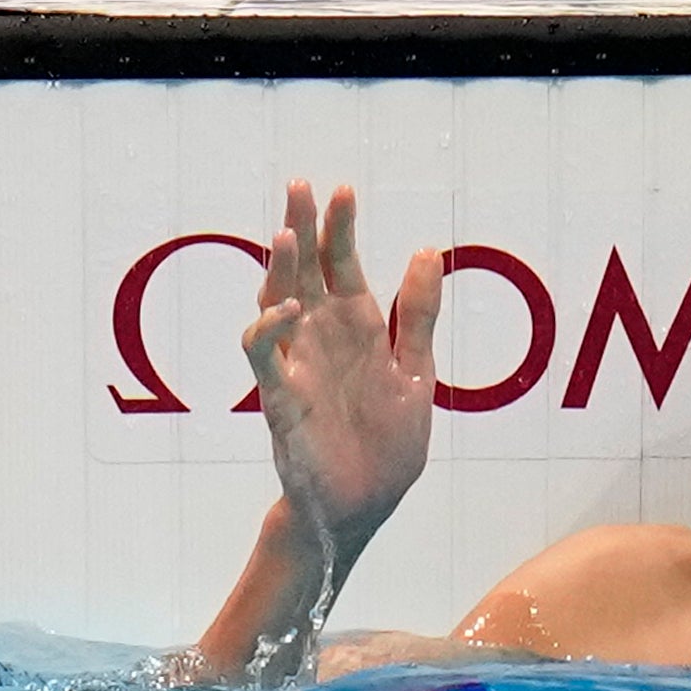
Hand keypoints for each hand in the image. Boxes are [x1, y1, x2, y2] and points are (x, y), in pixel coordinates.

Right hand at [242, 181, 441, 548]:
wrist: (366, 504)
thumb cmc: (385, 442)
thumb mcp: (415, 370)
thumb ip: (418, 313)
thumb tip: (424, 250)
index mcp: (357, 331)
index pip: (343, 267)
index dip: (341, 230)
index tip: (343, 189)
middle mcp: (322, 341)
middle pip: (305, 273)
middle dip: (302, 229)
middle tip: (300, 186)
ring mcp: (298, 367)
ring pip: (276, 305)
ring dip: (280, 270)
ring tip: (287, 231)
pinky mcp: (282, 400)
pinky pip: (266, 358)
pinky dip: (271, 331)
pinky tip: (288, 307)